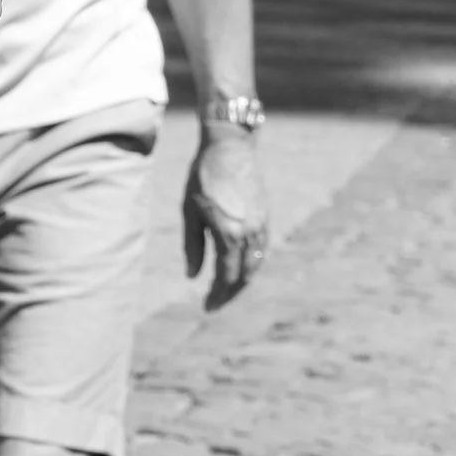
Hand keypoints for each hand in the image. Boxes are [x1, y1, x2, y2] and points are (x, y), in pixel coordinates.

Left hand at [183, 126, 268, 311]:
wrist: (230, 148)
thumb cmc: (202, 177)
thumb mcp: (189, 212)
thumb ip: (192, 247)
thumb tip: (192, 277)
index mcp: (228, 234)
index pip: (225, 276)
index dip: (217, 295)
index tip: (207, 307)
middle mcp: (249, 234)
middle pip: (244, 276)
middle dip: (230, 294)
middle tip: (215, 304)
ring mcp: (261, 226)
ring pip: (256, 265)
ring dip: (242, 282)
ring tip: (226, 291)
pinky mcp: (265, 218)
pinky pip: (261, 251)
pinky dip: (252, 265)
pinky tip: (239, 268)